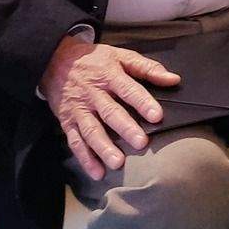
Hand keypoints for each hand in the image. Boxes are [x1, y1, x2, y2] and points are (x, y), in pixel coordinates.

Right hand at [41, 36, 179, 180]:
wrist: (55, 62)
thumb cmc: (95, 60)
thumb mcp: (121, 56)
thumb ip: (148, 68)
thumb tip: (173, 79)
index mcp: (109, 76)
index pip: (128, 90)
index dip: (143, 102)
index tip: (157, 116)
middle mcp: (93, 94)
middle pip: (110, 112)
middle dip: (126, 128)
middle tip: (141, 143)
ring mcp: (79, 110)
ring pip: (91, 130)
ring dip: (104, 148)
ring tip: (118, 162)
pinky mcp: (68, 122)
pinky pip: (75, 142)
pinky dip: (85, 159)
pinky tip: (97, 172)